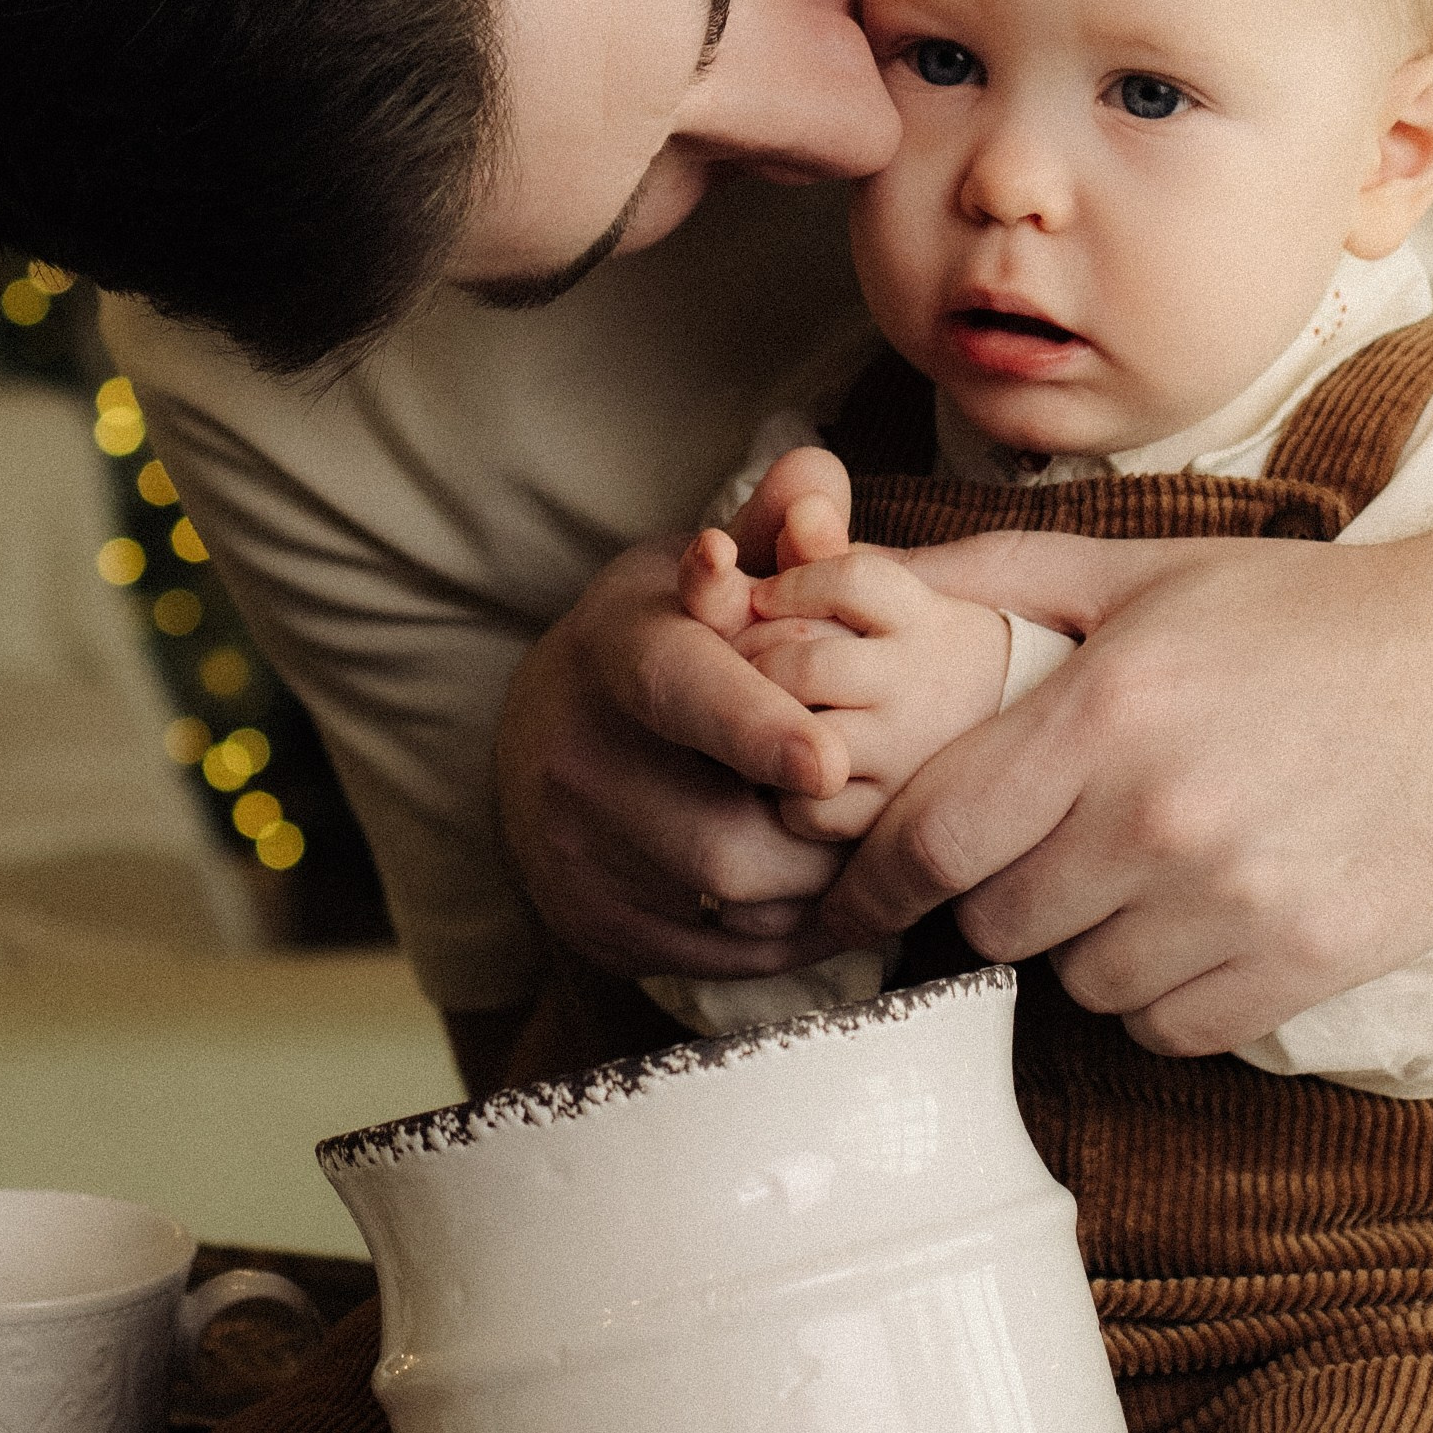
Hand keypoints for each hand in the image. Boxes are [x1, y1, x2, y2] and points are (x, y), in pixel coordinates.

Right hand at [494, 533, 858, 981]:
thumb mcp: (698, 572)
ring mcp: (577, 852)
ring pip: (733, 904)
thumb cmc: (660, 643)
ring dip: (821, 886)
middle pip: (722, 835)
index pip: (681, 693)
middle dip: (824, 836)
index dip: (752, 729)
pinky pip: (724, 954)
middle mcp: (578, 759)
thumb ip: (771, 530)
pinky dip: (793, 931)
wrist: (544, 736)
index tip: (827, 761)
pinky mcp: (595, 922)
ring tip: (860, 845)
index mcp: (617, 653)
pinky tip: (821, 891)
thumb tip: (817, 478)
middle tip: (888, 815)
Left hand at [735, 546, 1017, 842]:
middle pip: (806, 664)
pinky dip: (780, 791)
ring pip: (805, 735)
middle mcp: (920, 682)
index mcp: (919, 612)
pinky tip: (785, 767)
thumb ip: (825, 551)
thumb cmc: (903, 647)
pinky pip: (809, 807)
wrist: (994, 724)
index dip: (790, 584)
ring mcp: (910, 752)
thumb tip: (801, 510)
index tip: (763, 595)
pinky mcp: (892, 814)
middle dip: (751, 657)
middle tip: (737, 659)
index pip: (852, 580)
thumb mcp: (876, 594)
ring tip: (759, 709)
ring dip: (763, 722)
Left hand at [816, 521, 1432, 1053]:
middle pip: (995, 921)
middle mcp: (1158, 814)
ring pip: (1079, 982)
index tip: (846, 900)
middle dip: (994, 894)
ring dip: (1084, 945)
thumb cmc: (1310, 614)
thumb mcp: (1148, 570)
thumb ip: (1002, 575)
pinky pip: (1169, 1029)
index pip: (933, 835)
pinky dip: (1162, 995)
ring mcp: (1235, 899)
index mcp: (1105, 712)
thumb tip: (872, 571)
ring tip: (1135, 879)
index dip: (870, 881)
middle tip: (1035, 856)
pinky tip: (1194, 928)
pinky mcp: (1306, 963)